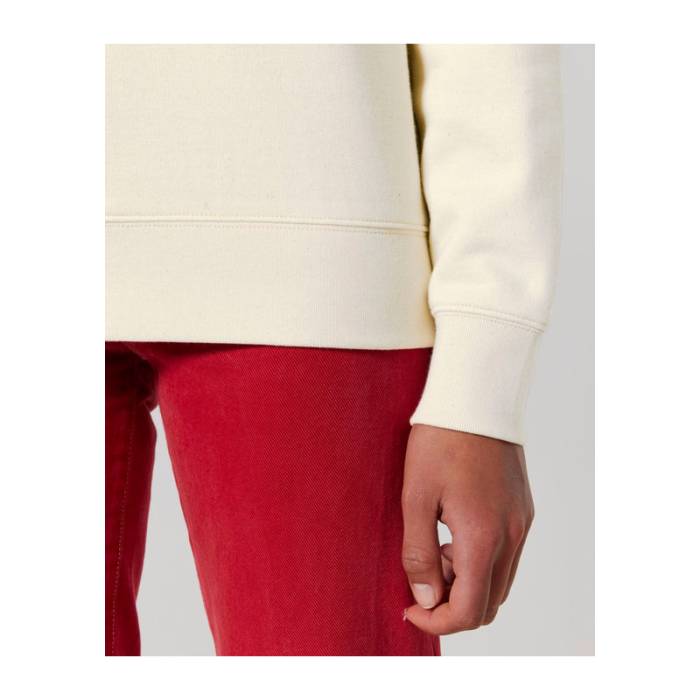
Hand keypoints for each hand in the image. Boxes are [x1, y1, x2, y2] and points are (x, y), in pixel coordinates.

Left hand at [401, 424, 533, 633]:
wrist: (475, 397)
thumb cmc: (439, 442)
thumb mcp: (416, 497)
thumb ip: (419, 554)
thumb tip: (427, 600)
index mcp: (484, 537)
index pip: (470, 610)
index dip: (438, 623)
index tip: (411, 609)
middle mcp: (512, 536)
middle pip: (490, 603)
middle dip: (454, 605)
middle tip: (422, 578)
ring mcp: (523, 523)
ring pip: (500, 581)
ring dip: (468, 583)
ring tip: (436, 550)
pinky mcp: (524, 510)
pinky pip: (508, 555)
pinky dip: (482, 561)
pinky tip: (455, 532)